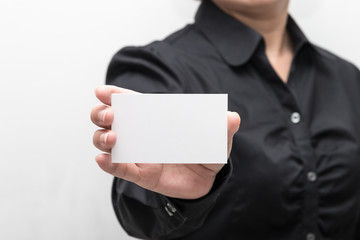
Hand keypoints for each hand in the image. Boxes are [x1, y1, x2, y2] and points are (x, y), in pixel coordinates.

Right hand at [91, 85, 239, 198]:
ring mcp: (137, 154)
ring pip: (107, 143)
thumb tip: (232, 118)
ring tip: (113, 138)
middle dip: (101, 113)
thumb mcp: (216, 139)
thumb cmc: (206, 152)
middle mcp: (140, 134)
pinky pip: (119, 169)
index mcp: (156, 120)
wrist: (207, 181)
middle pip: (109, 120)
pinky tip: (103, 159)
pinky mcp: (140, 174)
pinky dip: (108, 164)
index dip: (115, 95)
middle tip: (109, 114)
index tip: (102, 91)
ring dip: (102, 138)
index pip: (131, 103)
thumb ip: (223, 128)